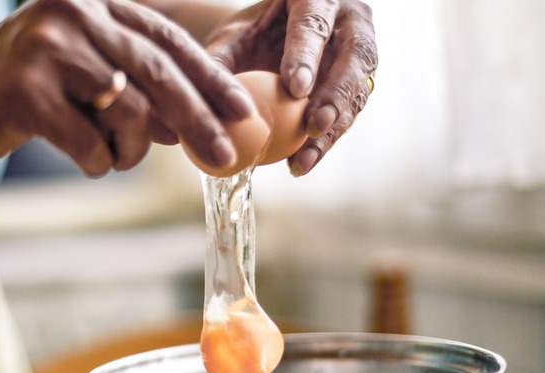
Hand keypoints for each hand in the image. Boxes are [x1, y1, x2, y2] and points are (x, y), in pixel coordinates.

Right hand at [0, 0, 256, 176]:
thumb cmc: (23, 91)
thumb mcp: (84, 77)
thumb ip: (135, 89)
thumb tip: (192, 123)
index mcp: (94, 4)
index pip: (167, 41)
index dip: (210, 78)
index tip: (241, 111)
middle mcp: (74, 13)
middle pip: (158, 73)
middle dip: (198, 120)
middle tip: (224, 156)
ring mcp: (48, 47)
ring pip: (128, 109)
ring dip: (130, 149)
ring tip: (113, 157)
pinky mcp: (27, 90)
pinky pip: (90, 142)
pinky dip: (97, 162)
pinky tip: (87, 162)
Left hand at [204, 0, 377, 175]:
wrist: (272, 38)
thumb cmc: (251, 34)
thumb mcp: (232, 39)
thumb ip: (219, 62)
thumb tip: (201, 101)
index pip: (313, 24)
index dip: (306, 56)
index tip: (295, 88)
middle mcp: (348, 21)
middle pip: (353, 57)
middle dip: (334, 96)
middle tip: (313, 127)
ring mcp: (359, 52)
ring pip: (358, 90)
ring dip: (333, 129)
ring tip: (304, 158)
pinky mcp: (358, 84)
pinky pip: (348, 114)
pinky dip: (325, 142)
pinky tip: (301, 163)